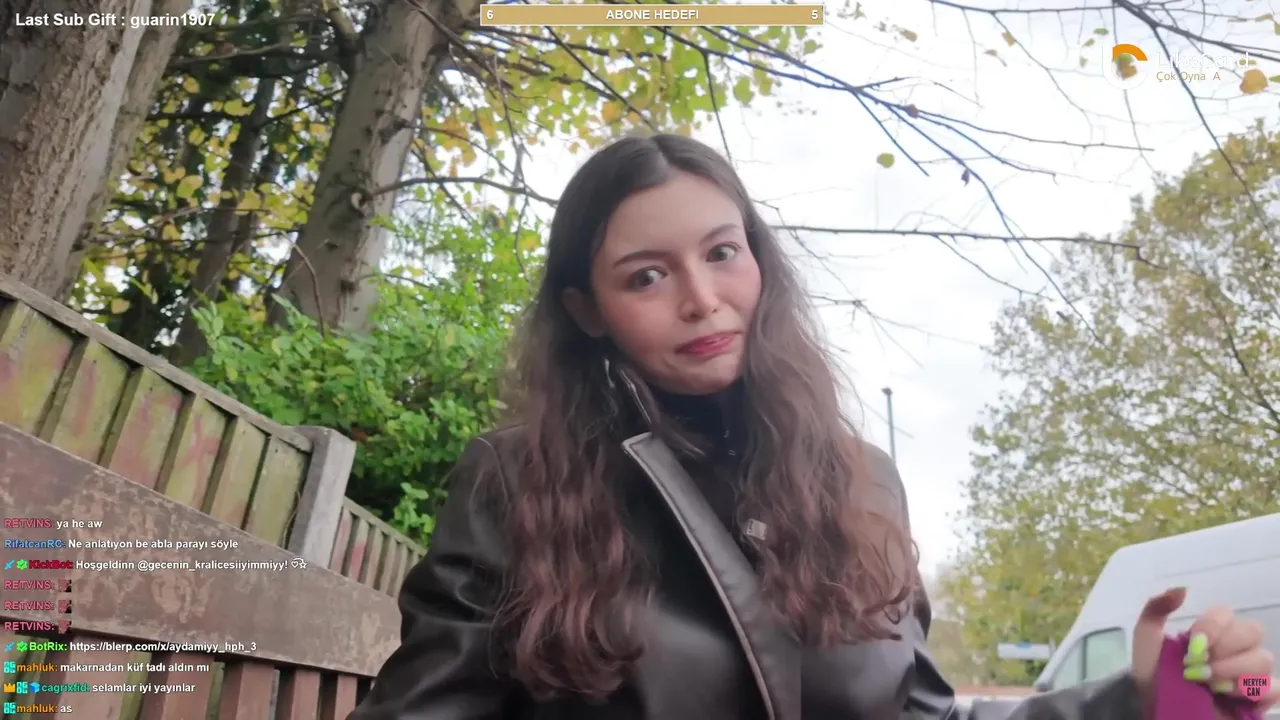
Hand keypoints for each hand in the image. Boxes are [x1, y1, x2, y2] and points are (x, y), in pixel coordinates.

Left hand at [1131, 587, 1275, 717]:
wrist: (1156, 706)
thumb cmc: (1153, 671)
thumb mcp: (1146, 639)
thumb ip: (1156, 609)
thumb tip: (1182, 589)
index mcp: (1211, 629)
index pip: (1226, 613)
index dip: (1213, 626)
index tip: (1193, 643)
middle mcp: (1235, 646)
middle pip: (1252, 631)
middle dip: (1223, 649)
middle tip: (1198, 666)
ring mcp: (1249, 670)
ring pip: (1263, 659)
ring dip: (1232, 671)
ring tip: (1208, 684)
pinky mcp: (1258, 697)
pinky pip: (1274, 688)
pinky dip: (1252, 690)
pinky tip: (1226, 695)